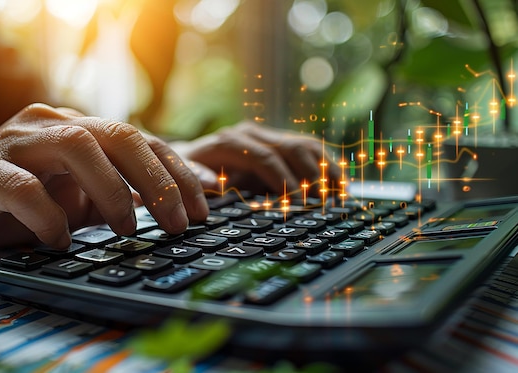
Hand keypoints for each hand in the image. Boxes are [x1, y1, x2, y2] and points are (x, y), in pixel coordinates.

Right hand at [0, 104, 208, 260]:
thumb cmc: (10, 207)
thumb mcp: (72, 202)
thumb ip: (111, 200)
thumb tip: (167, 213)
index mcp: (76, 129)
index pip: (140, 140)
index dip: (178, 171)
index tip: (206, 205)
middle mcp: (49, 125)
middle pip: (118, 135)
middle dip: (158, 180)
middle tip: (180, 223)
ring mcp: (15, 143)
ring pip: (77, 148)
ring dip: (111, 192)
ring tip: (128, 231)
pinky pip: (24, 187)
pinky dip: (50, 216)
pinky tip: (59, 241)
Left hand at [172, 121, 337, 194]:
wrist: (181, 157)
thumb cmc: (183, 172)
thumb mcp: (183, 177)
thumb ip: (197, 180)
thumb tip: (217, 186)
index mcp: (230, 141)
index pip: (264, 157)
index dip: (282, 179)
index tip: (296, 201)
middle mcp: (251, 134)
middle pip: (290, 148)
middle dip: (310, 176)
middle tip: (325, 202)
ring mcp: (265, 135)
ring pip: (304, 145)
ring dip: (324, 168)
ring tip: (340, 194)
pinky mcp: (276, 142)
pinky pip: (308, 148)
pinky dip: (326, 164)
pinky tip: (340, 183)